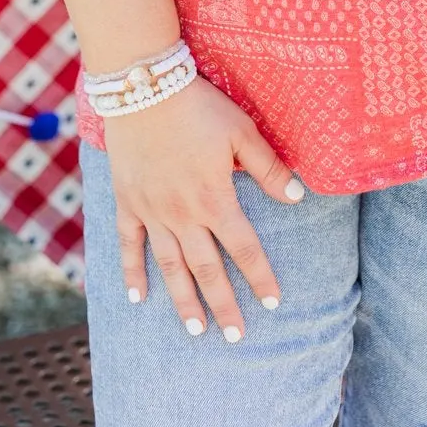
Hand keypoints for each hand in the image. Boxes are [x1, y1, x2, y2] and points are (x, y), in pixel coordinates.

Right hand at [102, 73, 304, 339]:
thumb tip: (298, 197)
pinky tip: (137, 298)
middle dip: (223, 305)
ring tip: (196, 330)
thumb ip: (268, 168)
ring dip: (183, 300)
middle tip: (236, 337)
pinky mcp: (127, 203)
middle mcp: (182, 215)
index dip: (260, 277)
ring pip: (170, 267)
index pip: (244, 248)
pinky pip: (129, 245)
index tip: (274, 303)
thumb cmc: (198, 107)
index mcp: (214, 199)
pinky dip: (131, 273)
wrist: (144, 89)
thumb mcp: (241, 132)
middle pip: (206, 269)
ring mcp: (151, 212)